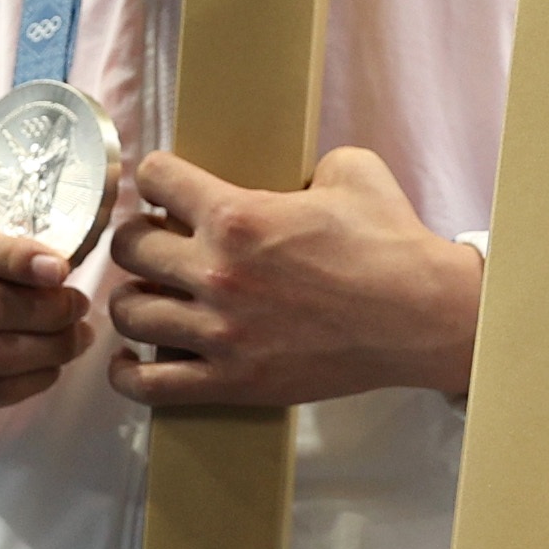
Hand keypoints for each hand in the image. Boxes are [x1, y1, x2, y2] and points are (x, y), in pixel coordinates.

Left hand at [107, 145, 481, 408]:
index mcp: (237, 215)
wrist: (421, 318)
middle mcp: (217, 273)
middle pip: (128, 247)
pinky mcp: (232, 382)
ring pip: (128, 311)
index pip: (154, 178)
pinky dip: (127, 373)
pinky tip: (131, 358)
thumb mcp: (349, 171)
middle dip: (140, 236)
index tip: (166, 185)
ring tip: (153, 294)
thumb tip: (288, 174)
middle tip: (160, 241)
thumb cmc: (390, 243)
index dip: (157, 175)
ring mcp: (220, 333)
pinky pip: (149, 385)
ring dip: (134, 296)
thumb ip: (302, 163)